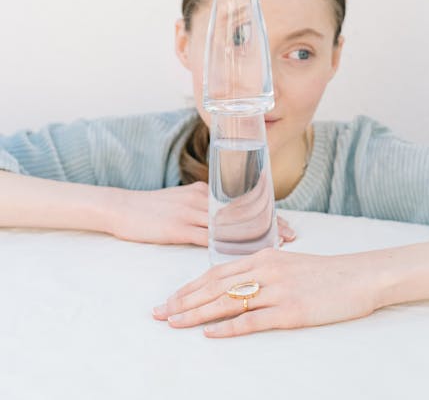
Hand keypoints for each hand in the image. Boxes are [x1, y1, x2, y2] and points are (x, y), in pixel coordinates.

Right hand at [109, 182, 295, 246]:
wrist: (121, 207)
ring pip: (230, 224)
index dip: (266, 212)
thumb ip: (203, 207)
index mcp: (204, 190)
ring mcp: (190, 212)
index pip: (242, 200)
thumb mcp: (181, 200)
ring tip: (275, 246)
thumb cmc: (151, 207)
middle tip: (290, 235)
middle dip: (268, 223)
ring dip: (254, 235)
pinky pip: (208, 238)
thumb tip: (223, 219)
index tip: (286, 224)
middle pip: (242, 210)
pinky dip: (227, 245)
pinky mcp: (178, 228)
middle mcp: (202, 198)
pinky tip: (242, 255)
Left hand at [152, 247, 382, 336]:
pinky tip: (210, 334)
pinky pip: (253, 320)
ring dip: (197, 314)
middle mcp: (265, 270)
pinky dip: (228, 327)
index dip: (190, 286)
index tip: (170, 299)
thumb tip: (236, 283)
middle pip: (215, 286)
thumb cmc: (325, 273)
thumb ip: (262, 269)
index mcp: (263, 257)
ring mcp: (277, 291)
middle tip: (159, 313)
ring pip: (227, 302)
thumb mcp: (289, 263)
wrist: (359, 276)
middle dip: (184, 301)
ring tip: (174, 323)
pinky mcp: (291, 311)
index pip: (216, 271)